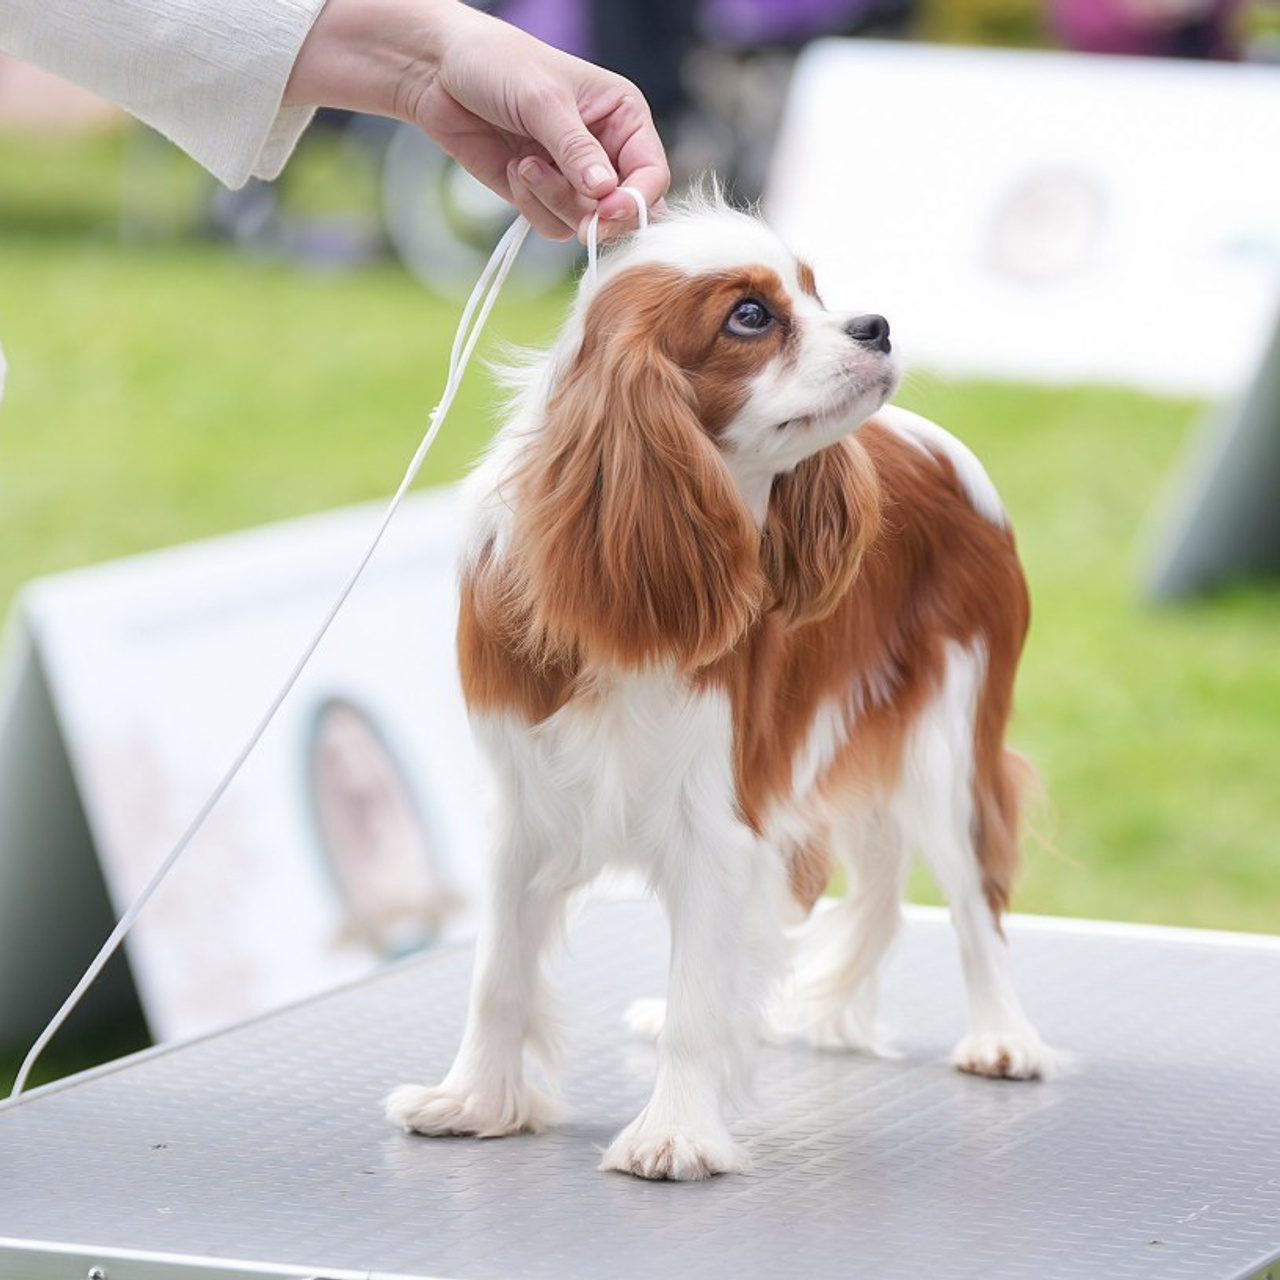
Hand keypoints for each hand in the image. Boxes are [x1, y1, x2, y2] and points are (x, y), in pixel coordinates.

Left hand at [286, 0, 669, 240]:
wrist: (439, 75)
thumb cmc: (497, 66)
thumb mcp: (542, 101)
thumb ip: (576, 150)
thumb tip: (606, 193)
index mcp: (625, 116)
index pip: (652, 175)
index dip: (634, 200)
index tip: (604, 212)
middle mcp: (607, 151)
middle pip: (624, 210)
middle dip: (593, 213)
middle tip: (572, 213)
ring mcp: (575, 178)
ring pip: (586, 223)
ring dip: (553, 202)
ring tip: (525, 164)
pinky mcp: (544, 196)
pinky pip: (553, 226)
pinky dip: (532, 205)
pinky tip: (514, 169)